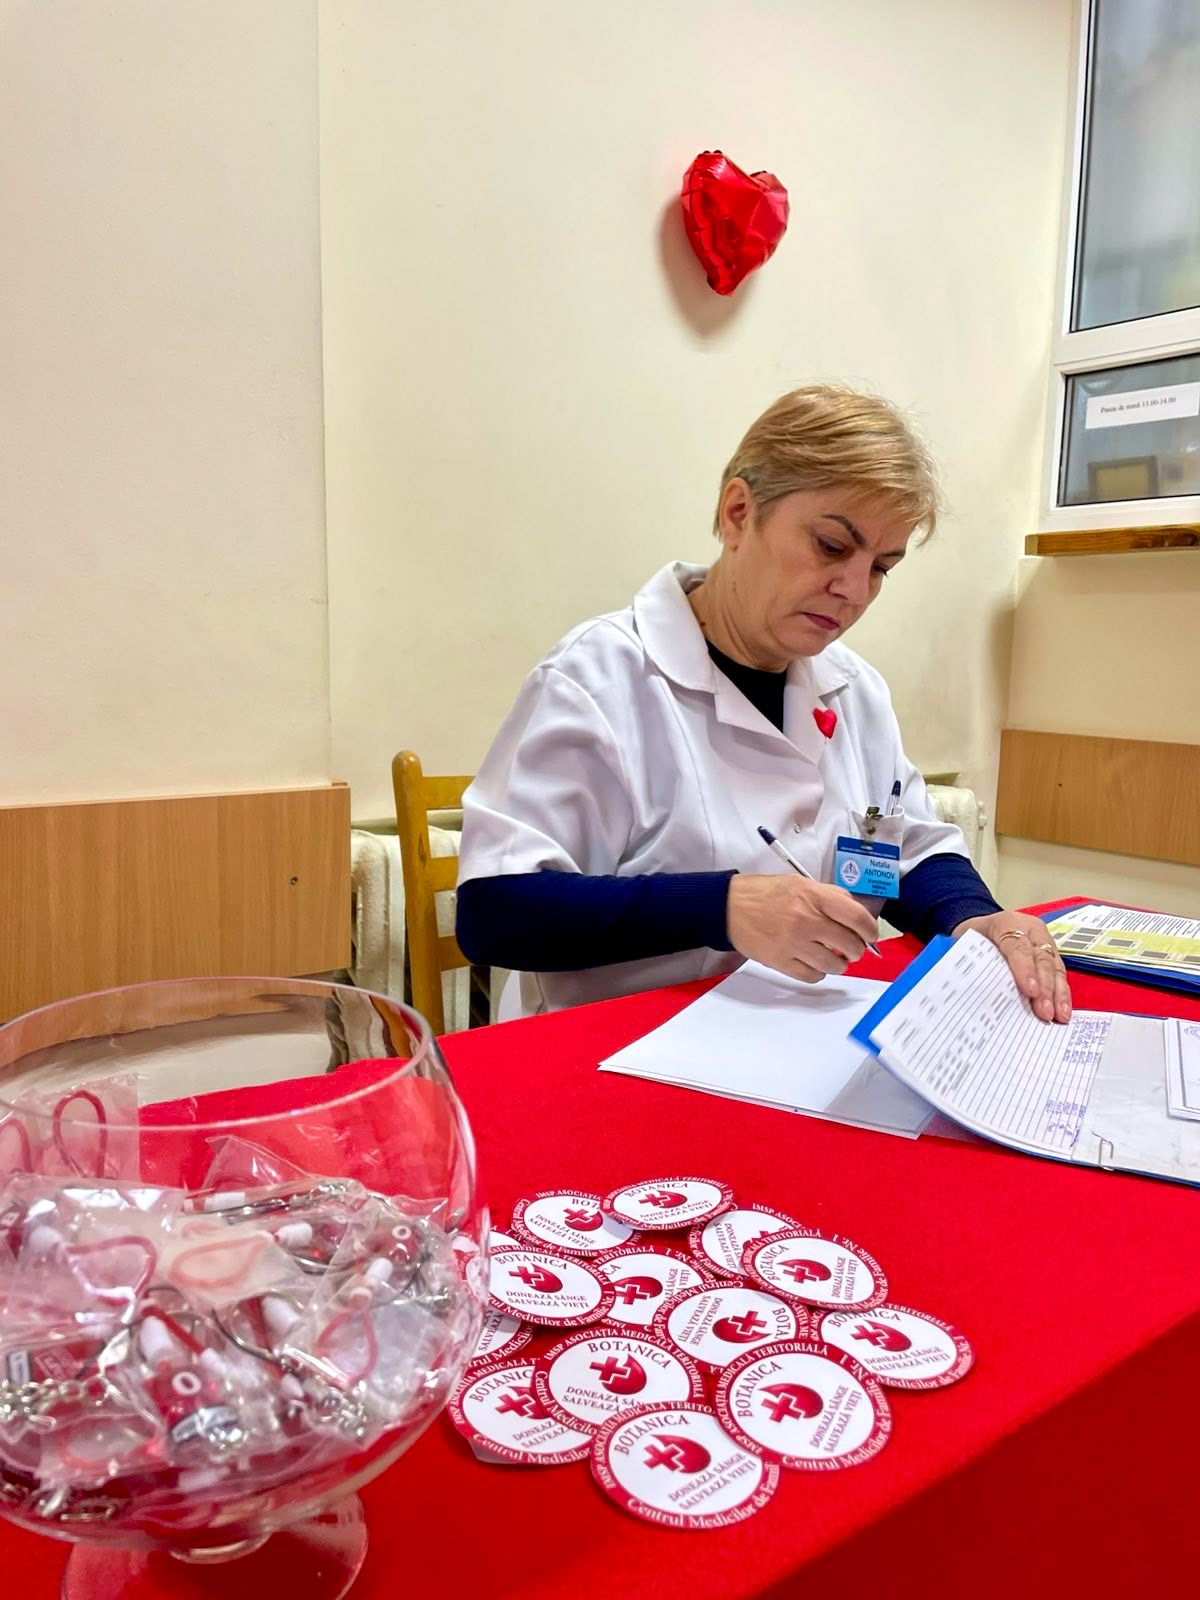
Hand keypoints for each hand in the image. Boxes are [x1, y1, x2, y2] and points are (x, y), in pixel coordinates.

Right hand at [727, 874, 879, 982]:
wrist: (729, 907)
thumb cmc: (765, 894)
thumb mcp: (800, 883)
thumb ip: (830, 896)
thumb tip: (856, 913)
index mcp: (814, 897)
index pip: (857, 918)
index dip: (870, 930)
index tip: (870, 935)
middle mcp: (806, 920)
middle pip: (850, 945)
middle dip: (857, 950)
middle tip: (852, 949)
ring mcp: (793, 943)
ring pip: (834, 965)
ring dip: (839, 964)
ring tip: (834, 958)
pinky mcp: (781, 961)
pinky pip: (813, 976)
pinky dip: (819, 973)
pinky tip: (814, 964)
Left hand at [952, 910, 1072, 1022]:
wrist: (980, 923)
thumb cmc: (974, 937)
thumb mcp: (967, 943)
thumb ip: (973, 962)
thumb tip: (972, 991)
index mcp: (1007, 923)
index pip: (1018, 947)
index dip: (1025, 969)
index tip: (1030, 991)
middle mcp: (1030, 930)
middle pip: (1041, 958)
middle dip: (1045, 988)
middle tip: (1045, 1012)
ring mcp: (1043, 941)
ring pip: (1055, 966)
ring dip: (1058, 993)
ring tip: (1060, 1016)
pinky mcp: (1051, 953)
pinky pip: (1059, 972)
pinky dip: (1062, 993)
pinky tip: (1063, 1010)